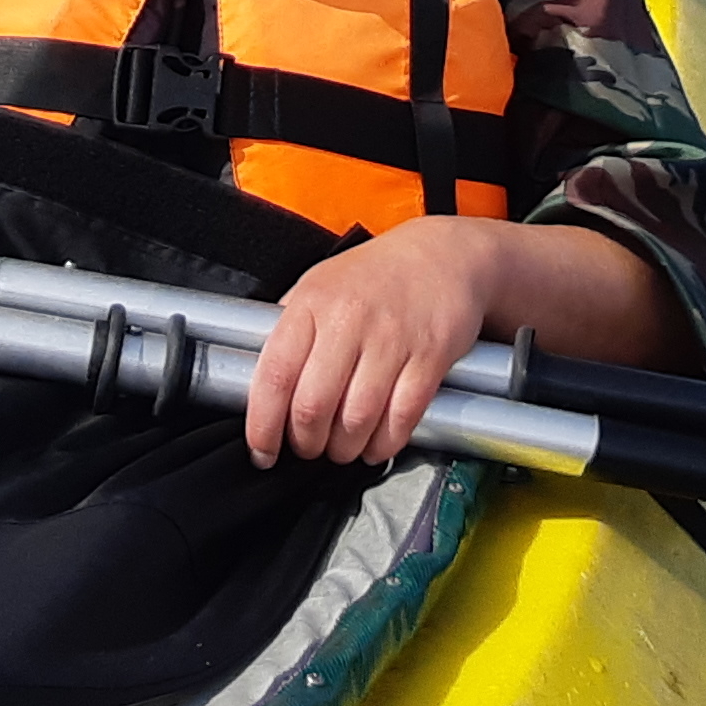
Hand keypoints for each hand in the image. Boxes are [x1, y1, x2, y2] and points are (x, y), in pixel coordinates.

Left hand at [245, 218, 507, 467]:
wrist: (443, 254)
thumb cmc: (376, 275)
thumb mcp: (320, 283)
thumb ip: (291, 328)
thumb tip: (262, 383)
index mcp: (312, 302)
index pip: (275, 375)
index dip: (263, 425)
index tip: (262, 451)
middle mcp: (349, 319)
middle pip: (313, 407)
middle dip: (306, 443)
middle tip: (308, 448)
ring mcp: (392, 338)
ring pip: (356, 420)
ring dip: (344, 449)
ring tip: (342, 448)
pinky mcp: (430, 356)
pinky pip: (401, 418)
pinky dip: (384, 444)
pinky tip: (376, 443)